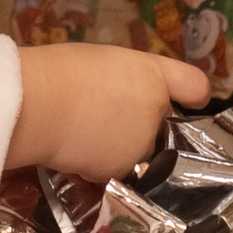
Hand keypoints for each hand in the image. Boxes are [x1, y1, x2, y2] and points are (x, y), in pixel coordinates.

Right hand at [7, 42, 208, 185]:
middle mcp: (157, 110)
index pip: (193, 84)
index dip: (191, 95)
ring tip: (84, 133)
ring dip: (118, 147)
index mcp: (153, 74)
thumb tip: (120, 101)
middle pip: (157, 124)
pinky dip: (99, 165)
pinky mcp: (124, 170)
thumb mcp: (100, 62)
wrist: (39, 105)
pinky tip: (76, 150)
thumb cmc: (61, 72)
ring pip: (136, 150)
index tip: (189, 102)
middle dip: (137, 124)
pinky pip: (115, 169)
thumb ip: (123, 82)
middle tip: (102, 115)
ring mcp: (143, 144)